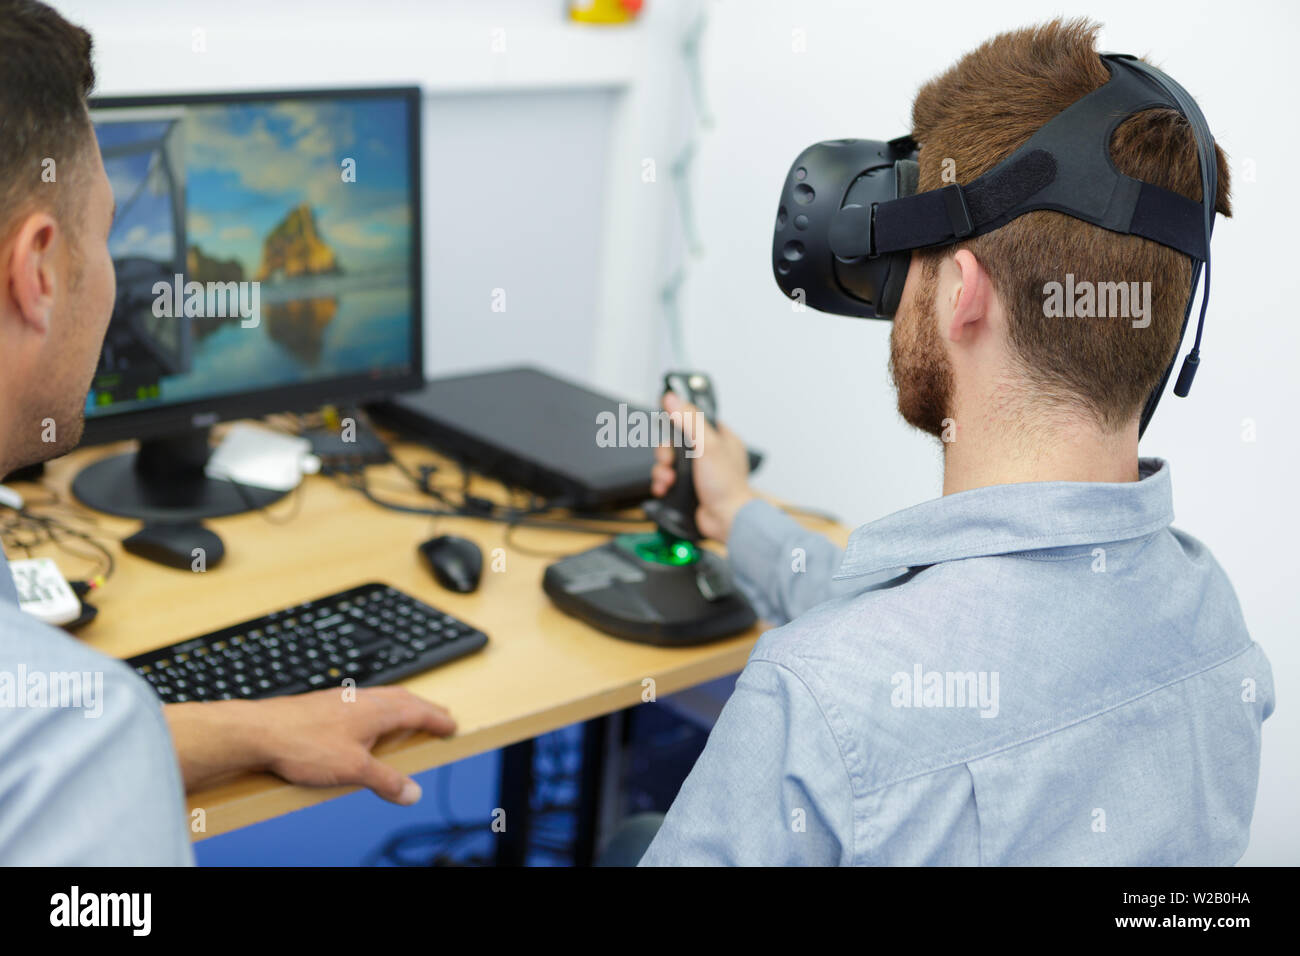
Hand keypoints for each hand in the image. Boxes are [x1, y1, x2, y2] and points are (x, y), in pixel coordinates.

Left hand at [165, 687, 455, 804]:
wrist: (258, 731)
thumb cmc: (302, 743)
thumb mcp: (353, 770)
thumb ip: (386, 781)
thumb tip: (412, 792)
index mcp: (377, 710)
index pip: (418, 712)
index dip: (438, 719)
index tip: (452, 725)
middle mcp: (362, 699)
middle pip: (403, 698)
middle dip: (424, 707)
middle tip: (438, 715)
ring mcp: (342, 699)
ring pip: (381, 697)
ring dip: (400, 705)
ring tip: (405, 715)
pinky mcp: (323, 705)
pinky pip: (361, 702)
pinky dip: (376, 708)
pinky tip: (364, 720)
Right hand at [651, 390, 755, 542]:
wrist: (726, 520)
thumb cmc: (727, 486)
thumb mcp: (708, 445)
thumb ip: (690, 420)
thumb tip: (673, 399)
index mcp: (720, 438)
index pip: (694, 419)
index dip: (678, 422)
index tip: (668, 424)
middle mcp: (709, 454)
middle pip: (675, 442)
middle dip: (666, 453)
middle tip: (669, 461)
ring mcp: (697, 472)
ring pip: (668, 462)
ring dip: (662, 470)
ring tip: (668, 479)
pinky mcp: (687, 488)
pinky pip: (666, 480)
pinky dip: (661, 484)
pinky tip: (665, 488)